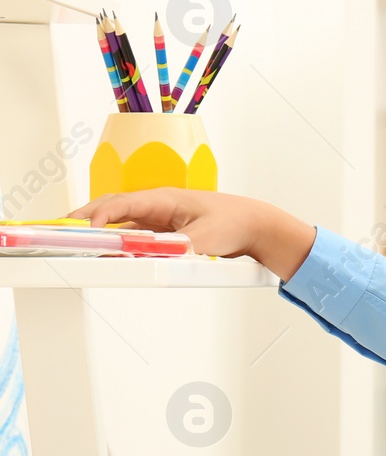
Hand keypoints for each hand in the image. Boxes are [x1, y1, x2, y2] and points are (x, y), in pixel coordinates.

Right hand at [67, 188, 316, 279]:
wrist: (255, 224)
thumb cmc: (234, 222)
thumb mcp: (205, 240)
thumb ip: (178, 249)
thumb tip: (155, 256)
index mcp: (164, 198)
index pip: (122, 203)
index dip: (100, 215)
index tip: (85, 229)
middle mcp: (157, 204)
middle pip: (112, 208)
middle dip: (85, 218)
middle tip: (60, 231)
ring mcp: (158, 216)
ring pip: (118, 221)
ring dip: (97, 229)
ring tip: (72, 241)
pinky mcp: (162, 229)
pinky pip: (130, 232)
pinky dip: (114, 239)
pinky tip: (101, 250)